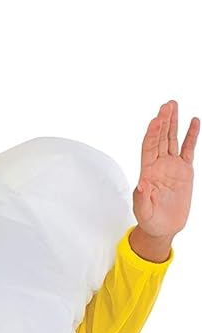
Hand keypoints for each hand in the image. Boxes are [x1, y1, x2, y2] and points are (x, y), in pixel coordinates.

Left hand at [130, 100, 197, 261]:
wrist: (163, 228)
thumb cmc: (150, 220)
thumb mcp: (143, 211)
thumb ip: (140, 198)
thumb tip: (140, 185)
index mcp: (147, 172)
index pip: (149, 148)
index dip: (152, 134)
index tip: (155, 120)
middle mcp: (158, 165)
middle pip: (160, 138)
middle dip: (163, 121)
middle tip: (167, 105)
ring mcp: (171, 166)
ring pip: (172, 139)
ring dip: (173, 123)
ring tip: (174, 105)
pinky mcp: (184, 170)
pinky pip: (188, 149)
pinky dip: (191, 135)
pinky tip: (194, 122)